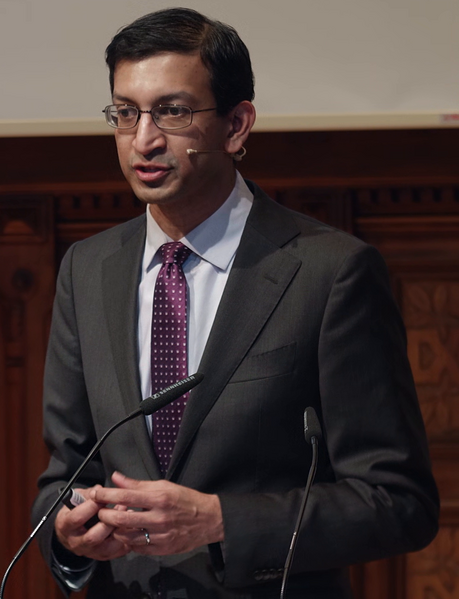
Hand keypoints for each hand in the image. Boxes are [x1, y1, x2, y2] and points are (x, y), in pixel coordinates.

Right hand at [55, 486, 130, 560]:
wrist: (72, 532)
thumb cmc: (76, 511)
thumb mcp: (76, 499)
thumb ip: (88, 493)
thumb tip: (99, 490)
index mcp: (66, 526)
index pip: (77, 518)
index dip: (91, 506)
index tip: (103, 496)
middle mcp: (76, 542)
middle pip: (92, 537)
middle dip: (108, 521)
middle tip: (120, 507)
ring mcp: (89, 552)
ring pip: (106, 548)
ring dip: (120, 532)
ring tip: (129, 517)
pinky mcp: (101, 556)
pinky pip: (116, 552)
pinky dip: (126, 541)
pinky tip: (132, 528)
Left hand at [90, 472, 223, 555]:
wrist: (209, 519)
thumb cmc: (185, 500)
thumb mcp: (164, 486)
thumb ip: (138, 484)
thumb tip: (116, 478)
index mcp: (159, 498)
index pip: (126, 496)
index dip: (107, 495)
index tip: (96, 493)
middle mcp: (159, 517)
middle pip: (123, 519)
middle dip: (106, 515)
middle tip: (100, 512)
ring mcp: (161, 535)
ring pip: (128, 537)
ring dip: (116, 530)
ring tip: (113, 524)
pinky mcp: (163, 549)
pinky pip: (138, 548)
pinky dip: (130, 541)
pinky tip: (129, 534)